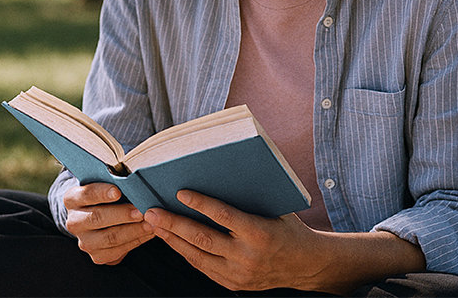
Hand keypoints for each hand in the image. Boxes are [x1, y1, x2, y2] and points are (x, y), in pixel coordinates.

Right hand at [63, 182, 155, 264]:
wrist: (98, 218)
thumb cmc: (106, 197)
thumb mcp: (104, 186)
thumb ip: (114, 185)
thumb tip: (134, 184)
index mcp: (72, 199)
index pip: (86, 194)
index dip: (102, 193)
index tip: (118, 191)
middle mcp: (74, 222)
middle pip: (98, 218)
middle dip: (122, 214)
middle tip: (141, 211)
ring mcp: (84, 241)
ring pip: (109, 237)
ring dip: (133, 231)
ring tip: (150, 224)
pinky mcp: (96, 256)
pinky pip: (117, 251)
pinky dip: (135, 241)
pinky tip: (148, 234)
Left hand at [142, 190, 320, 291]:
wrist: (305, 265)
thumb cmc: (288, 228)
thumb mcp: (275, 208)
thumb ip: (248, 198)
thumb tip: (217, 173)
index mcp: (260, 233)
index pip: (224, 216)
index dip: (201, 204)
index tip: (180, 192)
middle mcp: (248, 256)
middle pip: (203, 239)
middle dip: (174, 224)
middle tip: (151, 211)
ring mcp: (239, 274)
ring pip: (197, 256)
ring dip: (172, 239)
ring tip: (154, 223)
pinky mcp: (233, 283)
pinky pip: (202, 267)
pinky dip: (184, 252)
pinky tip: (171, 239)